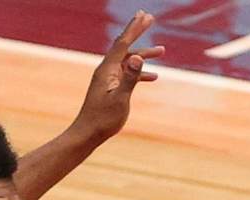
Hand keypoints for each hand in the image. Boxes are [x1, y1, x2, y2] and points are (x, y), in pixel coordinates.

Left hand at [72, 10, 164, 143]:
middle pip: (124, 46)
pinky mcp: (110, 87)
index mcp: (108, 69)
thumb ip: (130, 77)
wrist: (87, 133)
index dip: (134, 28)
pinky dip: (140, 72)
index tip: (145, 15)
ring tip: (162, 51)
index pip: (123, 43)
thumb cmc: (103, 119)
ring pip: (128, 60)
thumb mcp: (120, 98)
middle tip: (149, 17)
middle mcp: (106, 70)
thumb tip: (138, 58)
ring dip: (144, 55)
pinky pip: (127, 73)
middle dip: (137, 32)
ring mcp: (108, 78)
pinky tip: (153, 77)